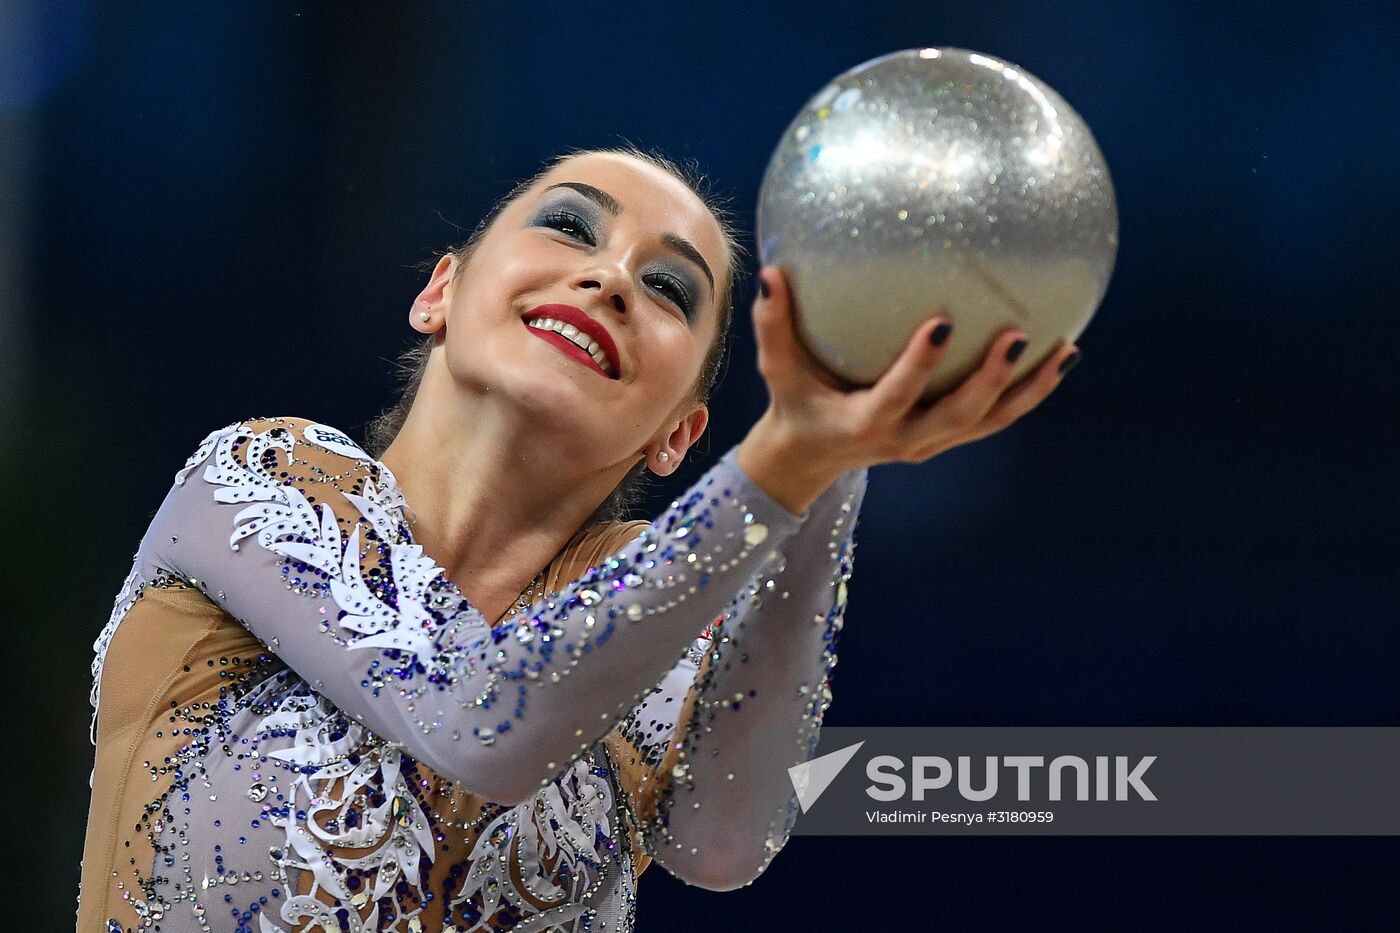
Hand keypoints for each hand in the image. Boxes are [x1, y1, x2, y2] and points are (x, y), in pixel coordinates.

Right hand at [737, 266, 1079, 513]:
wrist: (812, 456)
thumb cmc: (796, 402)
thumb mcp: (779, 371)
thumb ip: (774, 326)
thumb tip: (773, 273)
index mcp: (866, 423)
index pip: (897, 395)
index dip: (920, 365)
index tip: (941, 323)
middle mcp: (906, 439)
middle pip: (959, 416)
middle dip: (990, 381)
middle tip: (1017, 336)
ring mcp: (931, 443)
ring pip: (989, 422)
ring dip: (1029, 390)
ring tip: (1066, 350)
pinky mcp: (947, 438)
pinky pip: (995, 418)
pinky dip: (1028, 392)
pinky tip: (1060, 356)